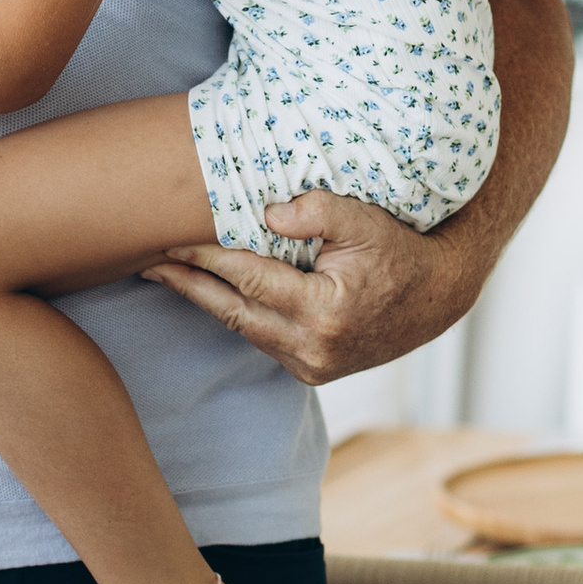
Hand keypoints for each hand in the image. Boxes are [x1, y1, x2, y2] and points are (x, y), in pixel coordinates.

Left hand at [145, 190, 484, 387]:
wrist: (438, 298)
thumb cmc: (400, 251)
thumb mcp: (366, 220)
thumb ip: (318, 211)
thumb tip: (266, 214)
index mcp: (325, 313)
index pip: (248, 279)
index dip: (204, 258)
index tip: (168, 238)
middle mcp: (313, 349)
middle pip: (232, 312)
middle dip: (186, 285)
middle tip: (144, 261)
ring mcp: (311, 367)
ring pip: (243, 328)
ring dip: (205, 301)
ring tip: (167, 272)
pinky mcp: (311, 372)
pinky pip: (261, 339)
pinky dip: (235, 314)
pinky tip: (210, 292)